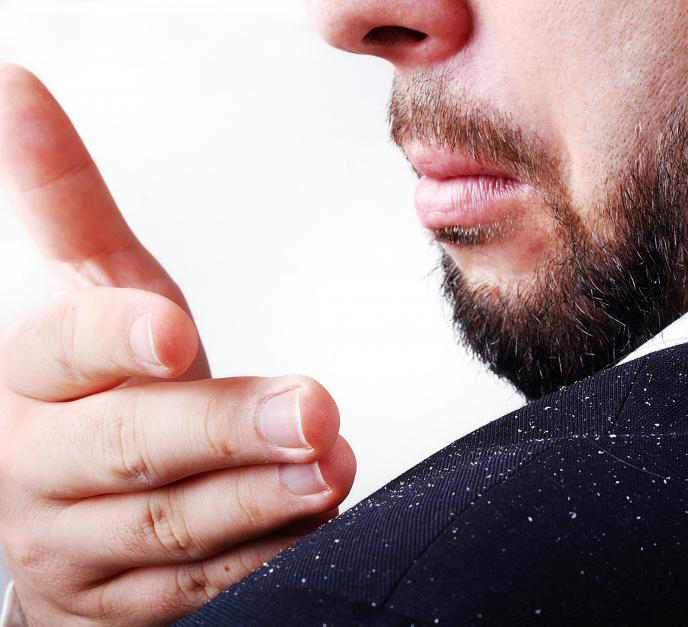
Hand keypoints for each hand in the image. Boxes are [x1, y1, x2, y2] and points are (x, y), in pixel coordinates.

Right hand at [0, 65, 355, 624]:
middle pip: (128, 447)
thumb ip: (67, 205)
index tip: (173, 330)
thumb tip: (20, 83)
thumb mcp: (89, 293)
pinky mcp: (124, 606)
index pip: (62, 349)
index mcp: (29, 378)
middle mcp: (39, 466)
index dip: (113, 337)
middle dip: (224, 429)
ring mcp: (77, 546)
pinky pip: (198, 590)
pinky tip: (316, 528)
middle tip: (315, 407)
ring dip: (256, 502)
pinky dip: (260, 561)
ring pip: (169, 528)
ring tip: (332, 469)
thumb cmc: (97, 389)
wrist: (66, 514)